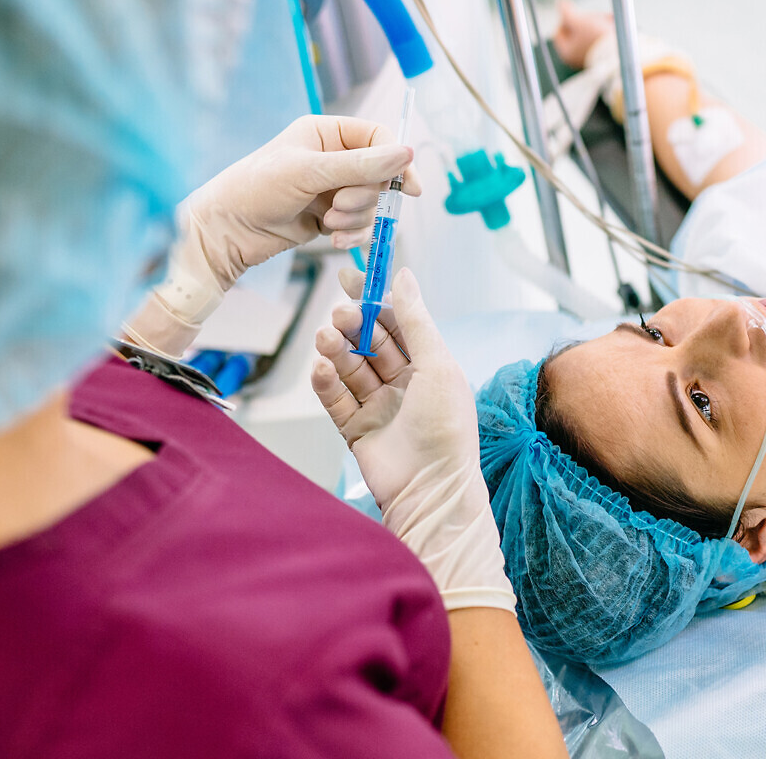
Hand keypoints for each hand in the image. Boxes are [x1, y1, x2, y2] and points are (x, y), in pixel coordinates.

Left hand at [123, 115, 419, 357]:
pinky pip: (358, 225)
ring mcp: (331, 190)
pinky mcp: (328, 217)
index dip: (396, 162)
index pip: (378, 139)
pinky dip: (352, 234)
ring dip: (356, 218)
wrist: (226, 230)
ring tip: (328, 224)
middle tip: (338, 206)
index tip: (409, 188)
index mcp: (326, 133)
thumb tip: (407, 154)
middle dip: (365, 197)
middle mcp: (332, 159)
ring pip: (371, 204)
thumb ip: (361, 165)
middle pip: (379, 176)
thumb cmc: (257, 188)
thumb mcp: (310, 172)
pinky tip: (332, 239)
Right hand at [311, 267, 514, 612]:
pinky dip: (326, 381)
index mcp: (429, 365)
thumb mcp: (437, 364)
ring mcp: (379, 405)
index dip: (375, 299)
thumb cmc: (446, 429)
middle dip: (352, 325)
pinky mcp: (356, 428)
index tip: (351, 278)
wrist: (431, 489)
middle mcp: (404, 383)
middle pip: (369, 342)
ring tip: (325, 339)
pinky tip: (319, 368)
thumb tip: (403, 275)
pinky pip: (335, 398)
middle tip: (338, 314)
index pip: (397, 322)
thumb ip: (416, 320)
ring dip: (336, 350)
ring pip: (350, 367)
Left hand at [552, 0, 612, 69]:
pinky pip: (600, 39)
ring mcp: (588, 57)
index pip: (559, 31)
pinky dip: (606, 29)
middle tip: (597, 15)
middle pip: (575, 31)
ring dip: (599, 22)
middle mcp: (575, 58)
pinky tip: (613, 24)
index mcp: (566, 52)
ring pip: (590, 33)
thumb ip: (566, 11)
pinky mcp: (601, 56)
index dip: (566, 19)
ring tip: (609, 18)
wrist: (618, 54)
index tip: (579, 14)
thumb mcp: (578, 21)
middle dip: (587, 19)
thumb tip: (560, 3)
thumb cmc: (596, 38)